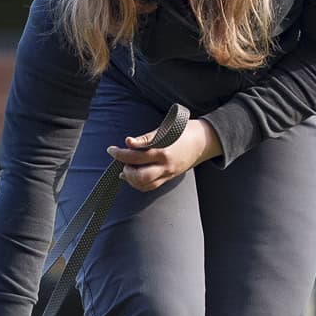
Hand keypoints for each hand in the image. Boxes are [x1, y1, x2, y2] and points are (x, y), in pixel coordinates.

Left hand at [107, 117, 221, 191]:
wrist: (205, 141)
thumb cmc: (185, 131)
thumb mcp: (166, 129)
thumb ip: (146, 138)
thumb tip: (128, 143)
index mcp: (164, 151)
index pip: (137, 156)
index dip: (121, 153)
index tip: (111, 150)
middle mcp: (166, 166)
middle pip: (140, 176)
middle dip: (125, 170)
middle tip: (119, 160)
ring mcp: (168, 174)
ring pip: (145, 185)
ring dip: (130, 179)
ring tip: (124, 168)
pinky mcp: (169, 178)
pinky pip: (151, 186)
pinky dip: (138, 183)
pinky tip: (131, 175)